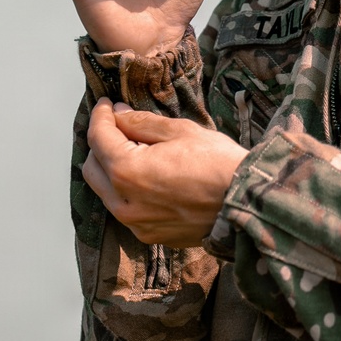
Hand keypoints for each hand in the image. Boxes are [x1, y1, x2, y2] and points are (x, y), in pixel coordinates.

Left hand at [83, 100, 244, 244]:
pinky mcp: (149, 235)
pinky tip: (151, 177)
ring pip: (106, 191)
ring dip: (113, 169)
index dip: (101, 116)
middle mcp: (123, 202)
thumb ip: (140, 122)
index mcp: (127, 171)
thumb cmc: (219, 164)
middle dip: (102, 144)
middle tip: (122, 127)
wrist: (247, 204)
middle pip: (92, 167)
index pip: (98, 137)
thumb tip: (117, 115)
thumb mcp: (180, 131)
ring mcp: (135, 224)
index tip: (107, 105)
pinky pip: (126, 208)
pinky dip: (128, 190)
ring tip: (138, 151)